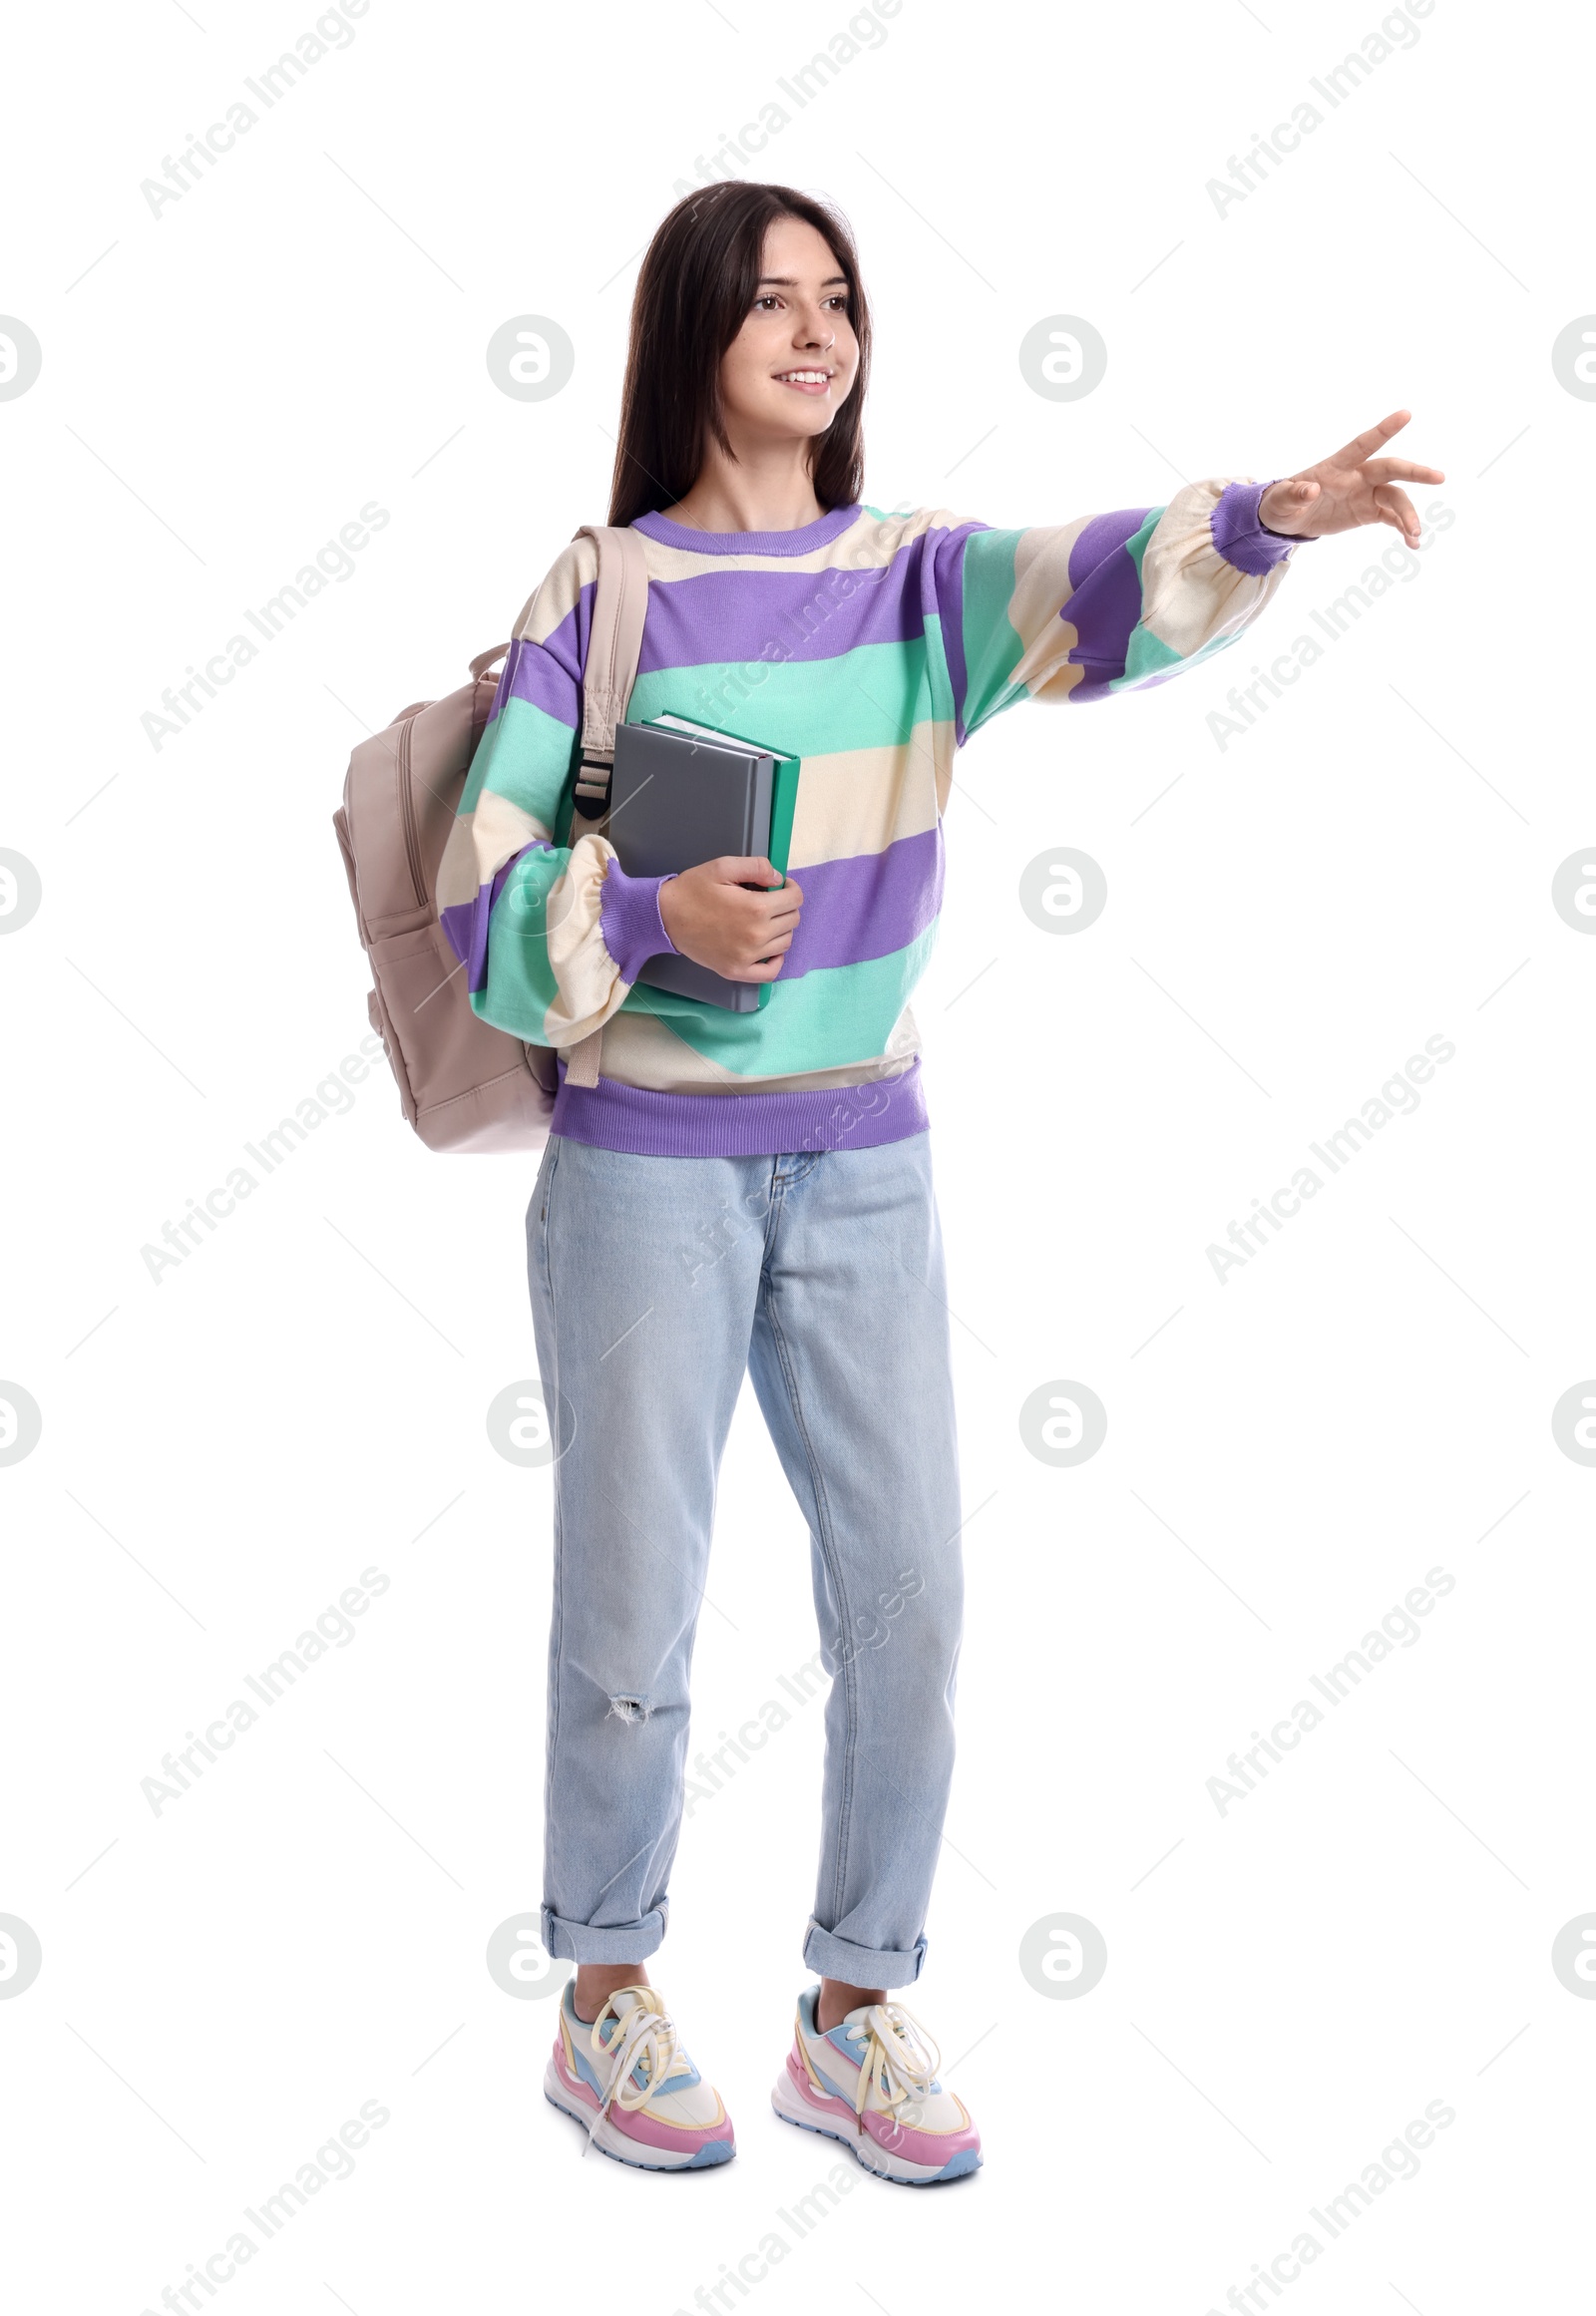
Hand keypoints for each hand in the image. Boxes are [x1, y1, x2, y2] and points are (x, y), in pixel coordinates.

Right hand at [657, 856, 803, 982]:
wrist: (665, 917)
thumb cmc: (692, 890)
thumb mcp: (722, 866)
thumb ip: (756, 866)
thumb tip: (778, 879)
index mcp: (755, 908)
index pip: (795, 899)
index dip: (791, 888)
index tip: (780, 886)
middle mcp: (756, 936)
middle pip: (792, 920)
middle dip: (786, 906)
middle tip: (769, 900)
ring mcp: (747, 957)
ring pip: (785, 943)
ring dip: (781, 929)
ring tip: (766, 920)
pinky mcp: (736, 970)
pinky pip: (770, 972)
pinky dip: (776, 960)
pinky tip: (769, 948)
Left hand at [1258, 411, 1444, 547]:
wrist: (1288, 521)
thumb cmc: (1282, 503)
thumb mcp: (1281, 501)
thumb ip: (1294, 494)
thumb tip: (1309, 490)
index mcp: (1337, 466)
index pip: (1362, 444)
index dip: (1383, 430)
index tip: (1406, 414)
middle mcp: (1357, 476)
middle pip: (1391, 469)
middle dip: (1415, 472)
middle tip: (1439, 478)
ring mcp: (1366, 494)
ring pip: (1396, 498)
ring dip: (1409, 514)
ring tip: (1415, 534)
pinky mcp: (1368, 512)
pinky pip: (1392, 519)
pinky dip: (1403, 529)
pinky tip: (1413, 543)